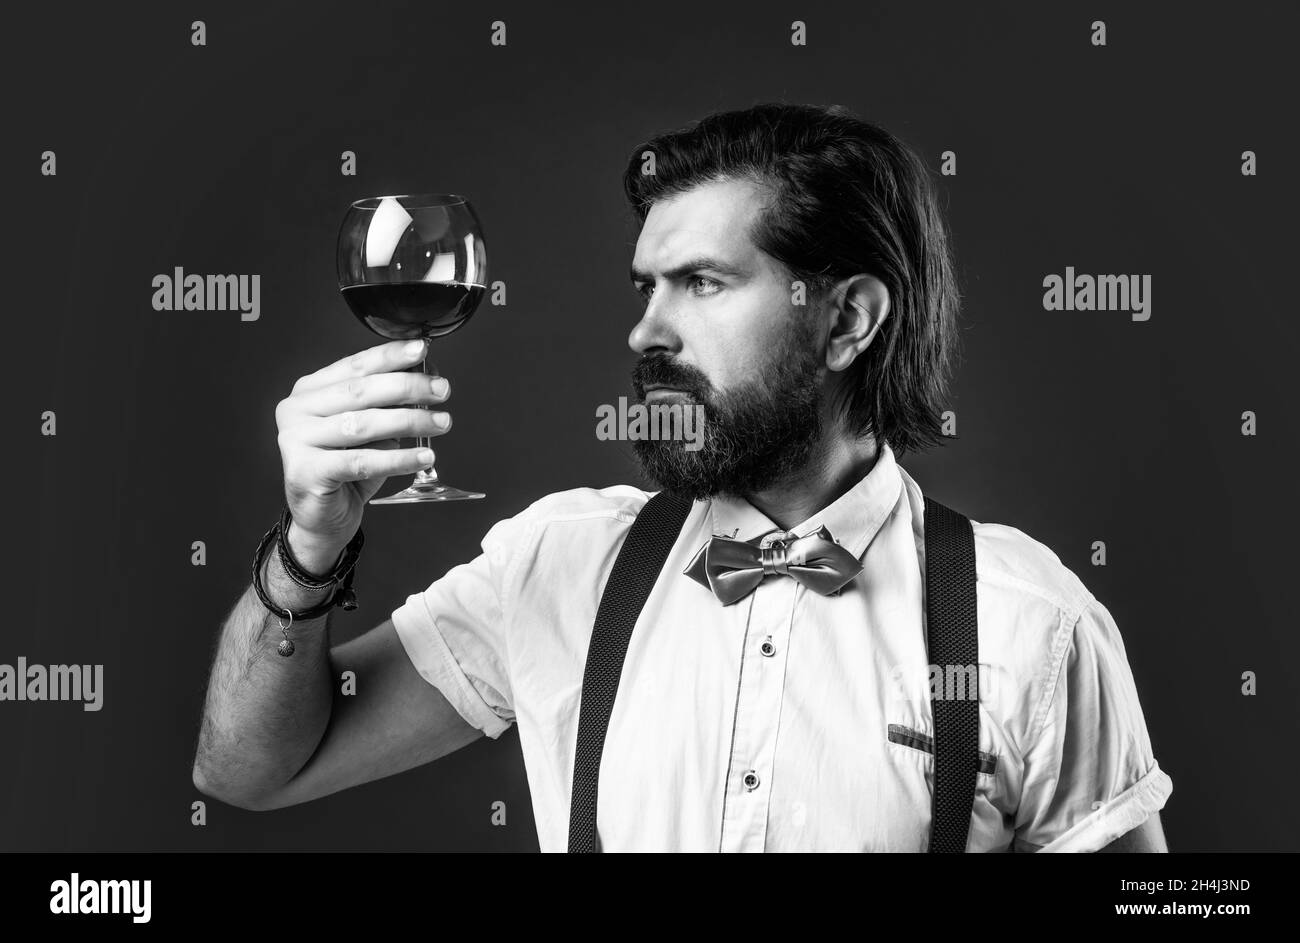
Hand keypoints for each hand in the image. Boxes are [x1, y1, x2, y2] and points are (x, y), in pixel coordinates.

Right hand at [274, 338, 451, 570]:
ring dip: (410, 421)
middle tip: (441, 390)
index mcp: (309, 391)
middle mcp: (297, 410)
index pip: (354, 366)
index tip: (421, 349)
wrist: (323, 518)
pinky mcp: (307, 471)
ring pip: (364, 424)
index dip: (390, 356)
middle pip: (360, 392)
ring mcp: (297, 440)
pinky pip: (363, 461)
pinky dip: (399, 458)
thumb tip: (425, 382)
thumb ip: (385, 405)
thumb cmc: (346, 469)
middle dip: (407, 387)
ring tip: (441, 423)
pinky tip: (425, 456)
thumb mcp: (368, 430)